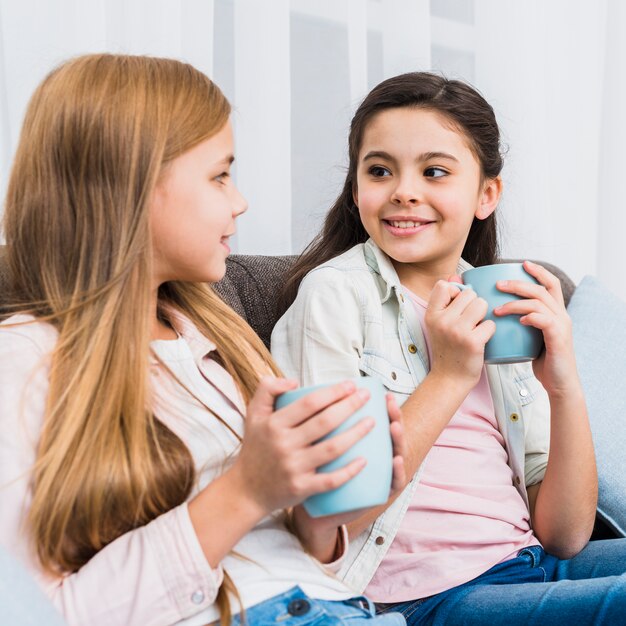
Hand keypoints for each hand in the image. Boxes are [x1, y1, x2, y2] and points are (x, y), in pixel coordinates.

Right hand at [231, 376, 374, 516]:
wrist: (246, 489)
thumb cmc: (256, 447)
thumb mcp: (254, 413)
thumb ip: (268, 389)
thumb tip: (295, 381)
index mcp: (274, 424)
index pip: (309, 403)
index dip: (333, 392)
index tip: (351, 385)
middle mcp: (284, 444)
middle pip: (325, 422)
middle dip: (350, 406)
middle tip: (366, 396)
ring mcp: (293, 468)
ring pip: (332, 449)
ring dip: (356, 434)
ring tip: (373, 422)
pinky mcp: (301, 488)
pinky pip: (330, 480)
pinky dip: (349, 471)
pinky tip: (365, 460)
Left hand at [291, 393, 406, 559]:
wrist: (315, 510)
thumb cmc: (316, 473)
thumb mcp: (320, 447)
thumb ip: (316, 423)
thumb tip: (298, 387)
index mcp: (365, 444)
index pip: (381, 421)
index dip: (385, 407)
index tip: (383, 393)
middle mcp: (378, 458)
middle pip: (393, 434)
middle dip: (395, 416)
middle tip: (390, 404)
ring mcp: (380, 476)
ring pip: (397, 454)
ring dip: (398, 439)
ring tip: (394, 426)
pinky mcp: (378, 495)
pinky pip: (393, 483)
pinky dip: (397, 472)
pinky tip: (396, 461)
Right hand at [425, 278, 495, 386]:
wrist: (449, 378)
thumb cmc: (447, 349)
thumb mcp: (439, 323)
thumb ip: (446, 300)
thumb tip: (455, 276)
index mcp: (431, 314)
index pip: (444, 285)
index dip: (455, 292)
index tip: (457, 306)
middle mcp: (442, 321)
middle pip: (469, 293)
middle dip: (473, 305)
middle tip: (468, 322)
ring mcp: (457, 331)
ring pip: (481, 304)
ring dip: (483, 315)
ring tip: (475, 328)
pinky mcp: (472, 341)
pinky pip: (490, 323)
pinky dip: (489, 331)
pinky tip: (481, 339)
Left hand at [493, 260, 578, 394]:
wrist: (558, 383)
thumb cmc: (542, 361)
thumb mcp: (531, 337)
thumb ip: (522, 323)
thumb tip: (496, 314)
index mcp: (556, 312)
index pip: (550, 284)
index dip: (538, 271)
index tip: (522, 264)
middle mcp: (561, 315)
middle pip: (541, 289)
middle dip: (518, 284)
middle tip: (498, 284)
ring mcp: (561, 326)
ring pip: (539, 303)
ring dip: (516, 302)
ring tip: (498, 309)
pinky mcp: (559, 338)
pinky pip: (544, 320)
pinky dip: (530, 317)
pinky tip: (519, 320)